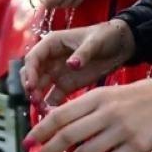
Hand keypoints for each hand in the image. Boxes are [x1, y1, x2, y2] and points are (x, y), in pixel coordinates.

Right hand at [19, 18, 134, 107]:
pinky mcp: (65, 85)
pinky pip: (52, 97)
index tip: (31, 86)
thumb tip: (71, 64)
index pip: (33, 58)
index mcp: (52, 43)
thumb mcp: (95, 42)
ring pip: (39, 87)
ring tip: (43, 110)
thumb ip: (83, 53)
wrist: (120, 46)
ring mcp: (57, 73)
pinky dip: (50, 105)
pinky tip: (53, 114)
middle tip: (36, 100)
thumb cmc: (106, 36)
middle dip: (31, 87)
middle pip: (32, 74)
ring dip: (38, 98)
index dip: (30, 72)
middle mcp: (50, 58)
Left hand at [23, 78, 151, 151]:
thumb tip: (59, 126)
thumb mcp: (106, 93)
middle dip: (48, 151)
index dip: (41, 130)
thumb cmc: (135, 97)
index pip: (60, 115)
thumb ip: (84, 108)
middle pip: (68, 135)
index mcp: (95, 97)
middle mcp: (106, 113)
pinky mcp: (136, 146)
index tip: (28, 142)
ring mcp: (121, 130)